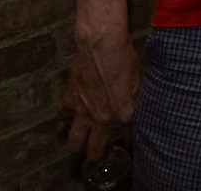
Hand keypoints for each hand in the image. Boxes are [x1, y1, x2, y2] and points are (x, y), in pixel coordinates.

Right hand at [58, 35, 141, 160]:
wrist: (101, 45)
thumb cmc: (125, 60)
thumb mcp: (139, 81)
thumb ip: (136, 100)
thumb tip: (137, 107)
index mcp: (123, 116)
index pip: (127, 138)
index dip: (128, 140)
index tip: (128, 141)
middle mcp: (101, 120)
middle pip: (94, 151)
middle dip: (96, 155)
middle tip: (97, 154)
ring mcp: (82, 113)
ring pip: (73, 142)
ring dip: (75, 146)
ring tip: (77, 146)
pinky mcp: (68, 100)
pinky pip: (61, 116)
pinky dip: (63, 116)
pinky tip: (67, 115)